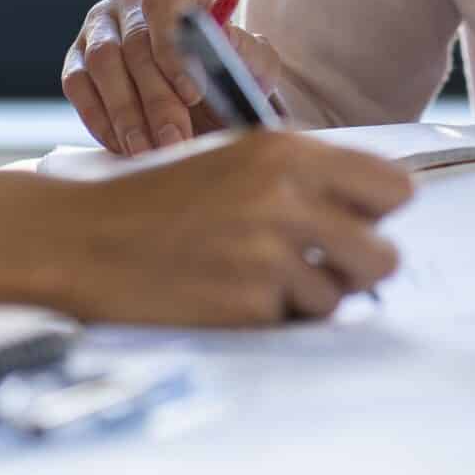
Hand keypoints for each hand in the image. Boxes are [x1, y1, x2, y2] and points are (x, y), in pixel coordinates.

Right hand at [47, 130, 411, 325]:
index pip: (394, 188)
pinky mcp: (246, 305)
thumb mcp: (237, 158)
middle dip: (360, 267)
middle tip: (326, 265)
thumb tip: (371, 209)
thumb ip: (304, 175)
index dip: (379, 212)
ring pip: (342, 297)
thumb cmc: (159, 198)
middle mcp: (286, 198)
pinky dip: (271, 317)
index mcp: (289, 151)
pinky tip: (230, 293)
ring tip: (263, 278)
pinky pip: (293, 323)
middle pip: (385, 255)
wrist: (80, 238)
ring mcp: (267, 254)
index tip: (360, 221)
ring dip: (311, 297)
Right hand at [63, 0, 294, 154]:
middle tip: (175, 139)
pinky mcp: (76, 56)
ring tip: (149, 151)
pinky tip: (124, 146)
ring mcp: (99, 24)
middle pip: (136, 43)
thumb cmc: (229, 66)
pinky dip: (99, 119)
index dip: (173, 48)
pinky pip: (78, 86)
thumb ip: (246, 50)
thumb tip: (224, 42)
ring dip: (125, 114)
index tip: (193, 93)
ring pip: (102, 64)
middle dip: (156, 99)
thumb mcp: (252, 59)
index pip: (164, 1)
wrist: (205, 88)